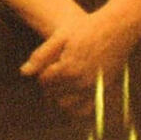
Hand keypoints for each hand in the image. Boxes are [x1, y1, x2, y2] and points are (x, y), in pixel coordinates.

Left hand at [21, 6, 140, 116]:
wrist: (116, 29)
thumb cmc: (86, 29)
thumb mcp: (60, 37)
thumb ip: (41, 55)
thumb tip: (23, 73)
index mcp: (68, 69)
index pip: (44, 82)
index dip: (41, 74)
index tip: (45, 65)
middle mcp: (82, 83)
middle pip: (54, 95)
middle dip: (49, 87)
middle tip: (51, 74)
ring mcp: (95, 89)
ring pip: (69, 107)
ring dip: (60, 99)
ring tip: (60, 84)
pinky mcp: (104, 91)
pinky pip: (87, 110)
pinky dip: (77, 108)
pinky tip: (72, 95)